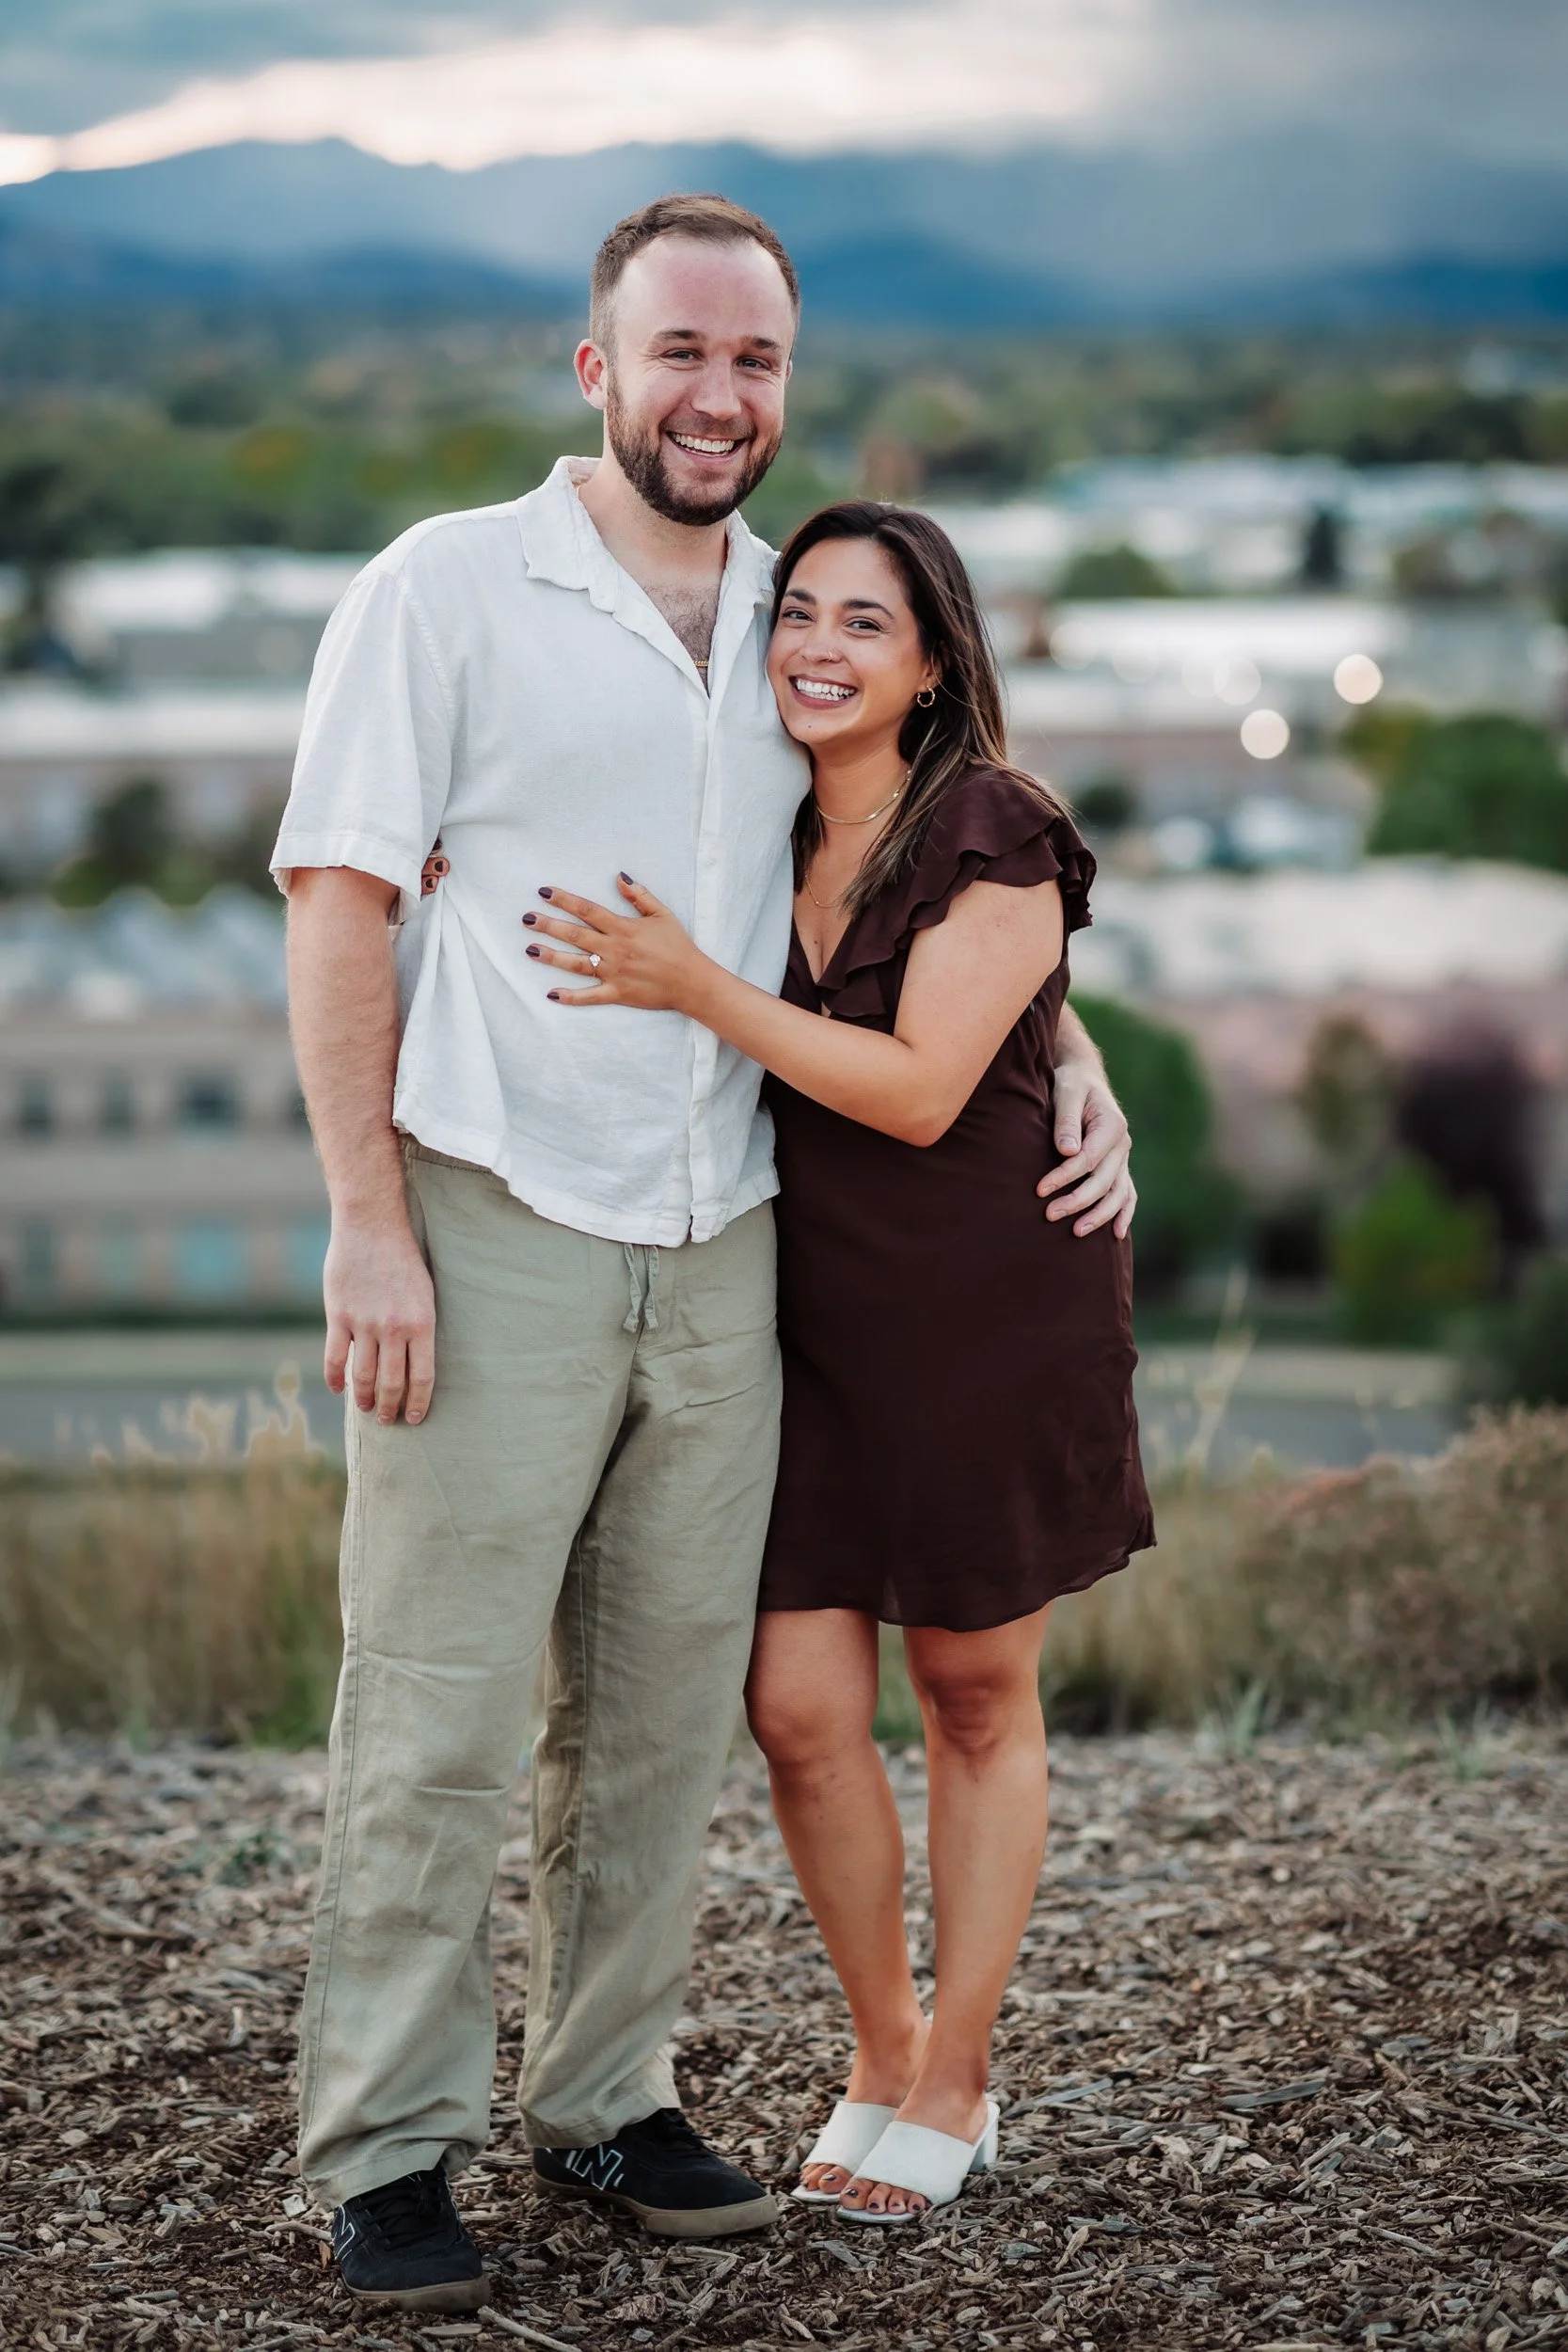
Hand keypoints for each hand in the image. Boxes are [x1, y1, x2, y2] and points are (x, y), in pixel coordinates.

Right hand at [323, 1218, 436, 1425]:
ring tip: (366, 1409)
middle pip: (392, 1382)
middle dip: (390, 1407)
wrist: (372, 1226)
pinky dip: (335, 1378)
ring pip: (363, 1375)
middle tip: (388, 1420)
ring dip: (364, 1398)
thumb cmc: (403, 1258)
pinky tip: (338, 1389)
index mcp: (421, 1323)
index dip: (418, 1402)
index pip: (423, 1377)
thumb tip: (414, 1360)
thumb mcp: (425, 1292)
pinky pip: (335, 1357)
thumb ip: (418, 1327)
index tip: (414, 1418)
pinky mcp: (339, 1316)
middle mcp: (394, 1328)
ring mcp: (364, 1324)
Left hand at [524, 875, 706, 1011]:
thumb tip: (619, 877)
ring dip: (552, 957)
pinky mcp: (617, 994)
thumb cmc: (678, 946)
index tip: (544, 893)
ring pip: (577, 964)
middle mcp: (614, 950)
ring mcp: (614, 973)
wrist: (692, 981)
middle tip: (526, 919)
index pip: (588, 910)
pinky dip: (571, 997)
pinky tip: (552, 993)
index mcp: (623, 928)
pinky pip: (590, 996)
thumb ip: (639, 896)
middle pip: (575, 935)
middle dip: (548, 926)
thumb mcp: (662, 914)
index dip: (564, 900)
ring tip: (531, 950)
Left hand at [1037, 1061, 1135, 1238]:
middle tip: (1049, 1215)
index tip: (1039, 1190)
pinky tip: (1116, 1235)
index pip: (1088, 1160)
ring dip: (1099, 1215)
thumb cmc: (1071, 1084)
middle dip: (1077, 1201)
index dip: (1064, 1177)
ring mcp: (1123, 1158)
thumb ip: (1067, 1121)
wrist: (1084, 1079)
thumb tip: (1067, 1151)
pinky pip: (1127, 1194)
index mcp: (1112, 1126)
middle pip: (1103, 1181)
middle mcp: (1122, 1144)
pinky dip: (1123, 1214)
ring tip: (1076, 1232)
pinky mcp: (1118, 1167)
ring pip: (1117, 1194)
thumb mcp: (1066, 1093)